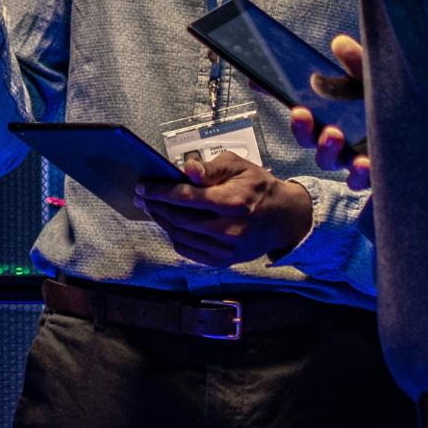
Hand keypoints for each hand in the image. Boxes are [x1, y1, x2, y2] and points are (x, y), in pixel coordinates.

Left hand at [135, 151, 312, 265]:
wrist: (285, 218)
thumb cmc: (259, 188)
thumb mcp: (239, 167)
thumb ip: (210, 168)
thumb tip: (186, 169)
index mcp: (231, 202)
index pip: (185, 198)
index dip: (159, 192)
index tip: (143, 186)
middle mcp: (228, 229)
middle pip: (178, 219)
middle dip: (155, 206)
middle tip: (142, 196)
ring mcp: (226, 249)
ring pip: (181, 236)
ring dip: (162, 221)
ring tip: (153, 208)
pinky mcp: (225, 260)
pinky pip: (189, 251)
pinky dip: (175, 237)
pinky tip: (170, 224)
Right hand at [290, 34, 370, 191]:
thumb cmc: (398, 99)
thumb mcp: (376, 78)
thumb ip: (358, 62)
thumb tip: (340, 43)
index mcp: (335, 120)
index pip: (307, 124)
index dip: (299, 121)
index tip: (299, 110)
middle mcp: (343, 144)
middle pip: (315, 147)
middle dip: (313, 137)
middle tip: (321, 126)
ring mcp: (359, 160)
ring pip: (333, 164)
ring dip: (330, 153)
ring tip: (340, 142)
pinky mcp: (379, 173)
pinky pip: (363, 182)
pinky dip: (360, 175)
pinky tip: (366, 164)